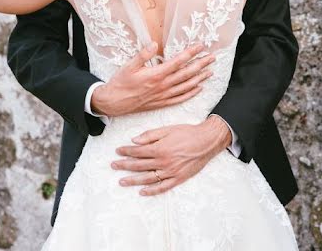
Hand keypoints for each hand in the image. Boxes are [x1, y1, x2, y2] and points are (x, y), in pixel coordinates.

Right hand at [90, 42, 214, 116]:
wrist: (114, 103)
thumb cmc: (121, 83)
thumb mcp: (128, 66)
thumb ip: (142, 54)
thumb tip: (154, 43)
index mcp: (156, 74)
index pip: (178, 61)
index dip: (191, 53)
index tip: (201, 46)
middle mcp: (163, 85)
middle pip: (187, 73)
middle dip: (201, 64)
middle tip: (212, 57)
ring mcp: (164, 95)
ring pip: (186, 86)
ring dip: (200, 78)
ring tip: (210, 72)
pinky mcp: (162, 103)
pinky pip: (181, 98)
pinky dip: (191, 93)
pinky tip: (199, 89)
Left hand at [111, 116, 232, 194]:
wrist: (207, 141)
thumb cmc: (187, 133)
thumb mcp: (167, 129)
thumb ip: (150, 135)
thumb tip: (134, 140)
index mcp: (160, 148)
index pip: (137, 152)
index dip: (126, 151)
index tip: (117, 151)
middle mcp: (163, 162)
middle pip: (139, 165)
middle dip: (124, 165)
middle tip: (113, 165)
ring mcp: (171, 172)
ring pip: (148, 178)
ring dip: (133, 180)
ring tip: (122, 181)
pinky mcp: (178, 179)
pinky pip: (163, 187)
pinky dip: (152, 191)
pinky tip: (142, 192)